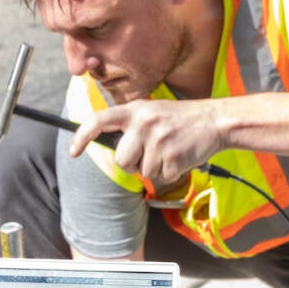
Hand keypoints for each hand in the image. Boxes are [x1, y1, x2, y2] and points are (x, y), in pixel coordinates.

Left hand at [69, 99, 221, 183]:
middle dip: (133, 163)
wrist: (215, 120)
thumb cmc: (180, 119)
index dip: (82, 136)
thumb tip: (109, 145)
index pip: (99, 120)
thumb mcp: (151, 111)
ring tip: (169, 150)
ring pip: (142, 171)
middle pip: (122, 160)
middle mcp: (144, 124)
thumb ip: (130, 124)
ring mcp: (159, 141)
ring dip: (155, 167)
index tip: (74, 151)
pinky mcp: (173, 158)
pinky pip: (161, 177)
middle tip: (149, 153)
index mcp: (135, 110)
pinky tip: (179, 157)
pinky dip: (170, 172)